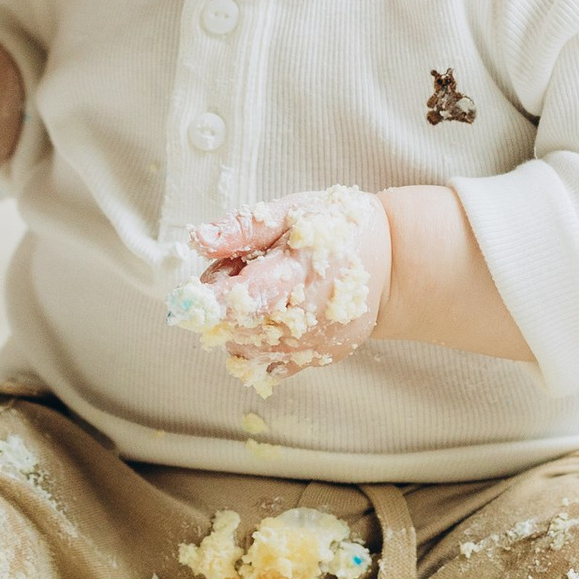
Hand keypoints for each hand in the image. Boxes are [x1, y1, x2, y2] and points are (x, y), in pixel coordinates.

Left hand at [177, 187, 386, 376]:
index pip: (246, 297)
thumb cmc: (335, 229)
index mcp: (299, 271)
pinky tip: (270, 320)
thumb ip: (243, 228)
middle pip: (238, 328)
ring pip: (247, 351)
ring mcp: (316, 343)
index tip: (186, 300)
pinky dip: (256, 348)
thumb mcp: (291, 211)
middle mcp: (307, 315)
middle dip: (221, 306)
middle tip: (238, 273)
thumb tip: (199, 239)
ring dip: (235, 328)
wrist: (392, 263)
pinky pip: (270, 367)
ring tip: (260, 295)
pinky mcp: (320, 358)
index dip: (212, 302)